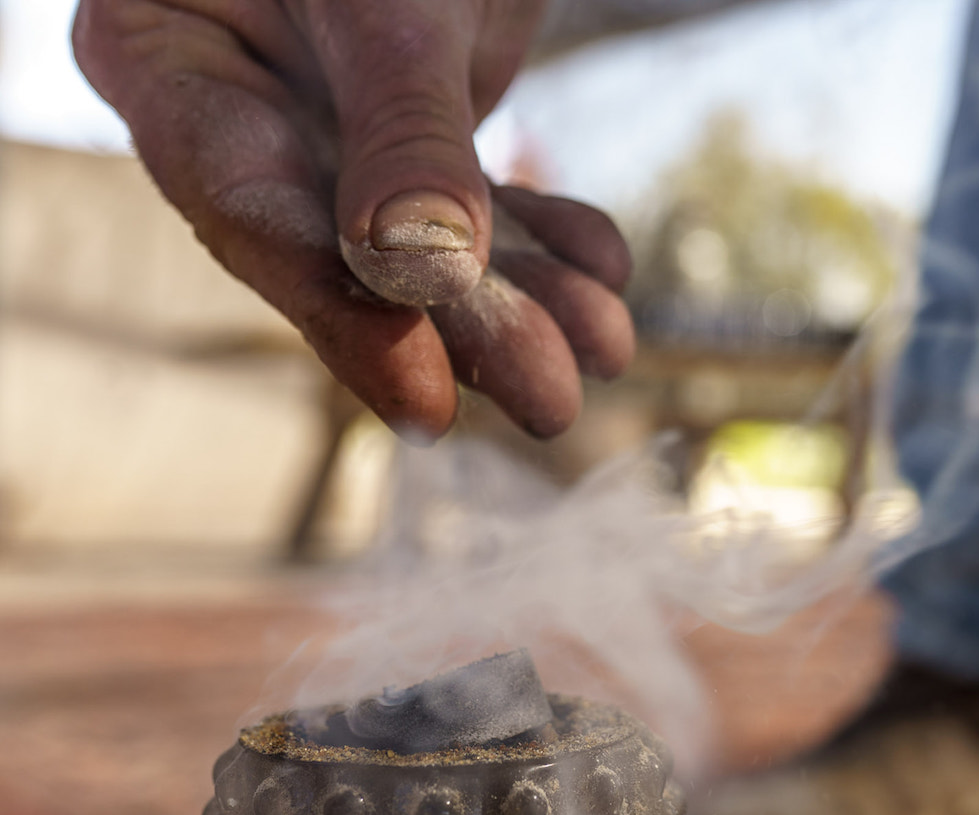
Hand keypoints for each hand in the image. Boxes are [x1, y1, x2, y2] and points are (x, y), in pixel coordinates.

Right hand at [72, 0, 634, 439]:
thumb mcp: (384, 1)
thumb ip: (400, 133)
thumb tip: (420, 277)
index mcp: (169, 55)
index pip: (246, 213)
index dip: (344, 320)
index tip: (429, 405)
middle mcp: (241, 109)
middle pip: (344, 254)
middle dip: (464, 328)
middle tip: (550, 401)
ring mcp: (324, 125)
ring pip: (420, 243)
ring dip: (522, 297)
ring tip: (603, 342)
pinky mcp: (404, 133)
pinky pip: (471, 203)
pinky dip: (541, 238)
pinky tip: (600, 270)